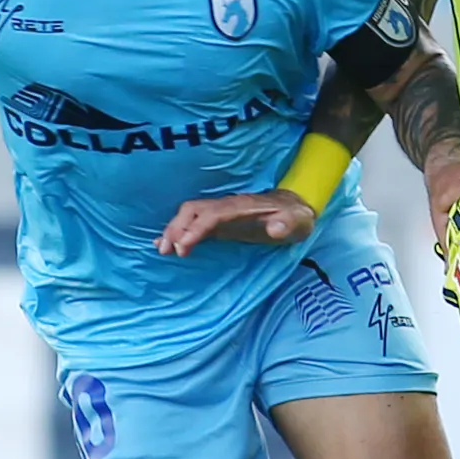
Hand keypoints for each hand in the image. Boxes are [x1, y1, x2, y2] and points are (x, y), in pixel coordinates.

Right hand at [156, 189, 317, 256]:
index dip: (196, 229)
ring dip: (173, 230)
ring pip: (189, 215)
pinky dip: (178, 233)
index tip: (183, 247)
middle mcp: (227, 207)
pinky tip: (166, 245)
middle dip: (176, 228)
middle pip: (193, 211)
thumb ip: (288, 224)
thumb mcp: (298, 222)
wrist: (296, 209)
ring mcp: (221, 214)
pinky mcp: (220, 224)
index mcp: (242, 207)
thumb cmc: (295, 217)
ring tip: (161, 250)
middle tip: (166, 251)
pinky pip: (194, 224)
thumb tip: (274, 229)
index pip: (212, 214)